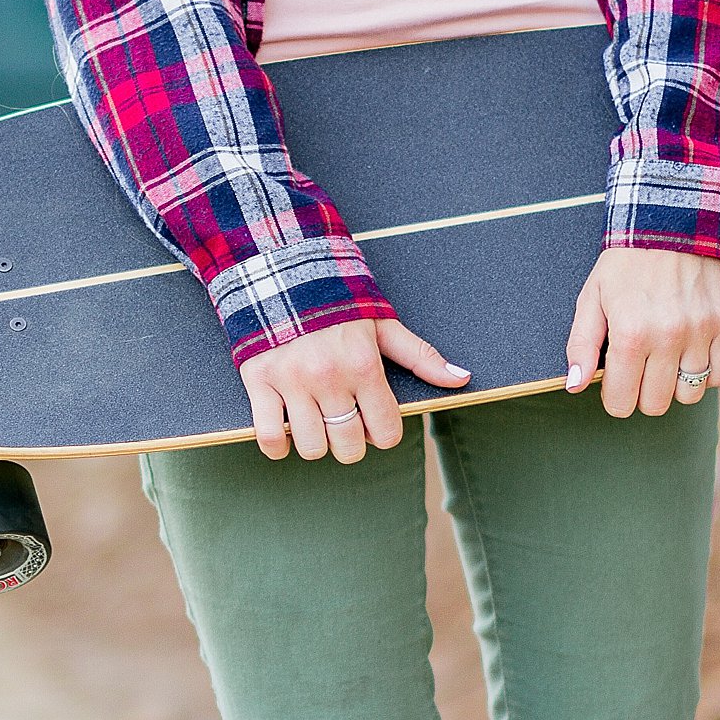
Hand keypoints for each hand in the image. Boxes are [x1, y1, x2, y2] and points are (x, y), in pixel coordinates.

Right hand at [239, 318, 470, 462]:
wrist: (280, 271)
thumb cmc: (335, 302)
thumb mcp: (382, 325)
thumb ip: (420, 356)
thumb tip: (460, 379)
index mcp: (363, 365)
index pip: (386, 431)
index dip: (382, 432)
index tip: (372, 420)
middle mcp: (329, 377)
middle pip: (348, 446)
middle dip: (350, 443)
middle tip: (343, 424)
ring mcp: (291, 380)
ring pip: (311, 447)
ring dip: (315, 443)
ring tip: (315, 423)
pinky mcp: (259, 380)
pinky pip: (269, 436)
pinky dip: (277, 445)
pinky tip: (285, 432)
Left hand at [563, 246, 719, 417]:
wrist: (672, 224)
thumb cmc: (626, 263)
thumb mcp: (591, 297)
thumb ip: (581, 344)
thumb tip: (575, 385)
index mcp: (629, 334)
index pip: (621, 400)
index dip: (614, 399)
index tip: (615, 385)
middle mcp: (667, 338)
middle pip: (655, 404)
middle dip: (642, 394)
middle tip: (638, 372)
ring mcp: (699, 333)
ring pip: (689, 395)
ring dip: (674, 387)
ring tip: (664, 364)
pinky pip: (719, 375)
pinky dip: (704, 375)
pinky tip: (689, 357)